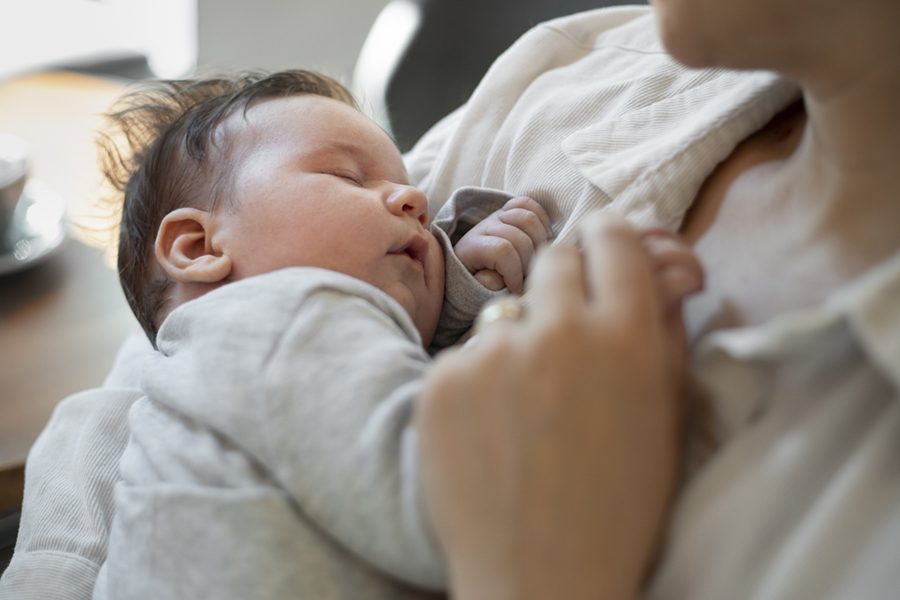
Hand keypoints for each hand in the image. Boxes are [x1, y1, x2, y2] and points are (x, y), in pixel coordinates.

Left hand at [417, 213, 702, 599]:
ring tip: (529, 405)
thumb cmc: (620, 506)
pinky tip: (492, 430)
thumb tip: (661, 266)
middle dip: (566, 280)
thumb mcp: (666, 416)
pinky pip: (466, 356)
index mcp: (627, 338)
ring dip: (521, 340)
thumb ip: (663, 328)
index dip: (610, 240)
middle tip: (568, 324)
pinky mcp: (440, 381)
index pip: (613, 239)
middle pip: (555, 259)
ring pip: (508, 312)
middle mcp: (558, 332)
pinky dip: (479, 381)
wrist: (542, 580)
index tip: (604, 247)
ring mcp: (492, 355)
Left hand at [453, 196, 551, 293]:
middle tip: (527, 276)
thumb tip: (498, 278)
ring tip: (536, 259)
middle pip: (518, 237)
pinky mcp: (509, 210)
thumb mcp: (479, 288)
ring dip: (539, 241)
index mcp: (472, 247)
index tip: (517, 288)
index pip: (502, 251)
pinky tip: (543, 237)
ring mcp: (497, 216)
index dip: (514, 272)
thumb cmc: (480, 280)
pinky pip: (528, 203)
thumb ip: (488, 285)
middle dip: (528, 261)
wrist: (473, 265)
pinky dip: (541, 219)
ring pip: (528, 219)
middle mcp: (484, 227)